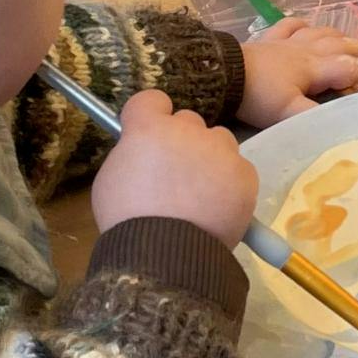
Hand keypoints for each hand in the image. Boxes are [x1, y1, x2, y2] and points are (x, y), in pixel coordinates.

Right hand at [92, 90, 258, 249]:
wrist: (164, 258)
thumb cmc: (128, 223)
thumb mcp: (112, 182)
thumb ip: (133, 154)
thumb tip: (147, 151)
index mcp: (149, 130)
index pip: (151, 100)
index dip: (150, 116)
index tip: (151, 134)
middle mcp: (189, 130)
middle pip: (188, 121)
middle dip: (182, 141)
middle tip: (175, 175)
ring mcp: (221, 150)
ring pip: (219, 142)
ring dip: (210, 159)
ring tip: (198, 196)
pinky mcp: (246, 173)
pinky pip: (238, 169)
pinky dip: (230, 184)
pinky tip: (216, 208)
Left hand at [238, 17, 357, 125]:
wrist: (221, 75)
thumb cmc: (257, 95)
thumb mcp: (287, 113)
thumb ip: (315, 118)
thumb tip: (342, 124)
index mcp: (316, 66)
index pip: (354, 68)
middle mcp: (307, 49)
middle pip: (346, 46)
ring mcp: (288, 41)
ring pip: (324, 33)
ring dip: (344, 38)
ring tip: (355, 45)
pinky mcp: (269, 39)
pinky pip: (291, 25)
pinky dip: (304, 25)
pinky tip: (308, 26)